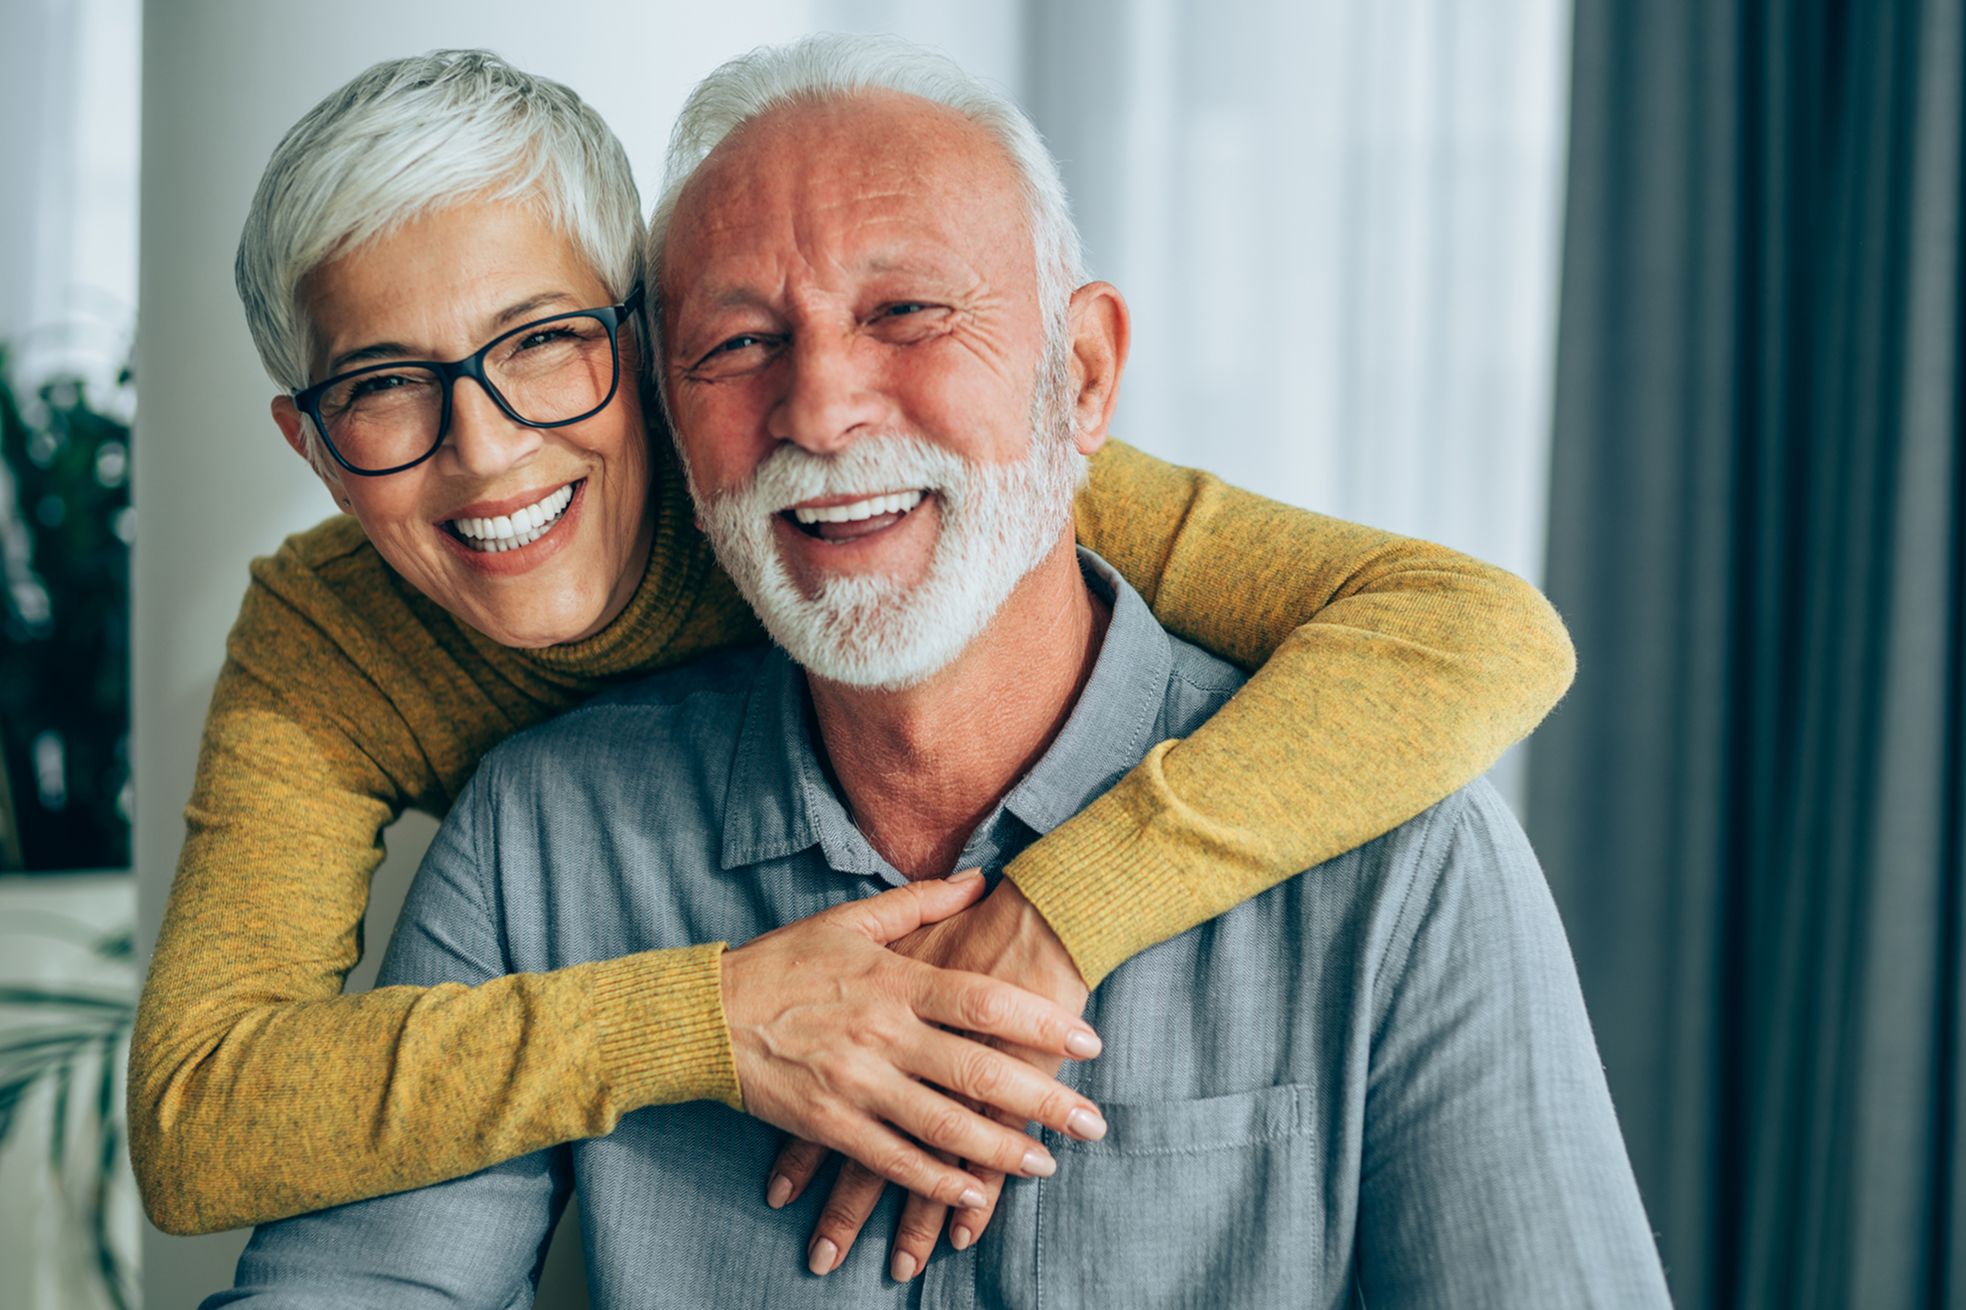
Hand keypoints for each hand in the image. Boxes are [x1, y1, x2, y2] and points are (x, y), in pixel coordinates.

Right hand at [721, 870, 1103, 1252]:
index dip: (1041, 1023)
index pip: (984, 1002)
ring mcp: (856, 1084)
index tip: (1087, 1043)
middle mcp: (882, 1034)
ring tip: (1048, 1163)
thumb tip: (979, 877)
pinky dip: (934, 1181)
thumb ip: (919, 902)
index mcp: (893, 981)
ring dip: (1001, 1150)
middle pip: (978, 1071)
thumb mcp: (848, 920)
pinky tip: (971, 1196)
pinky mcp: (829, 1125)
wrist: (703, 1013)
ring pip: (943, 1125)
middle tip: (1093, 1121)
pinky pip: (892, 1160)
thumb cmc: (781, 961)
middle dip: (1044, 1100)